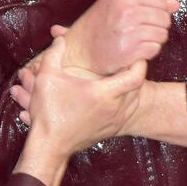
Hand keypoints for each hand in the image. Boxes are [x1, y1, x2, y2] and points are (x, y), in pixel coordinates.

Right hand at [25, 36, 146, 154]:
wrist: (49, 146)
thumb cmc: (49, 112)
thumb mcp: (46, 79)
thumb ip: (54, 55)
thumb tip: (60, 39)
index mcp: (104, 94)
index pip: (136, 76)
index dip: (139, 63)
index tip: (135, 54)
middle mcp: (115, 109)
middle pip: (139, 87)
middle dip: (135, 72)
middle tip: (126, 62)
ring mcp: (114, 121)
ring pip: (134, 101)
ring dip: (131, 88)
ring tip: (120, 77)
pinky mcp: (111, 130)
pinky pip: (127, 112)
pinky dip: (126, 102)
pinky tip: (112, 95)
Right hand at [61, 0, 178, 74]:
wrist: (79, 50)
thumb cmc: (97, 26)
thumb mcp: (115, 4)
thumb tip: (174, 4)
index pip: (160, 1)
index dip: (160, 11)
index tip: (150, 18)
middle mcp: (126, 11)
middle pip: (164, 18)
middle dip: (159, 27)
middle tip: (145, 32)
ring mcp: (128, 32)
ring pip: (162, 35)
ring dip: (155, 40)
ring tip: (140, 41)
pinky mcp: (129, 51)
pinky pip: (154, 49)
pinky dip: (149, 52)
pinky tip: (138, 51)